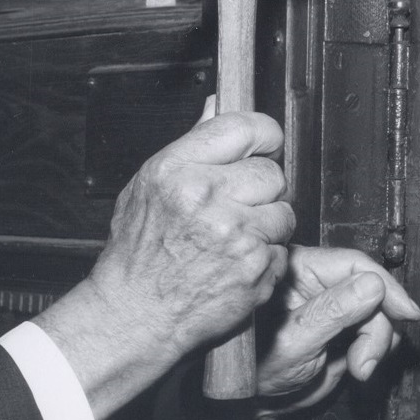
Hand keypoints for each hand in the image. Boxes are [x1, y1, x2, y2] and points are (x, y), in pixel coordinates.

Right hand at [92, 109, 295, 356]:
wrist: (135, 314)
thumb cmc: (138, 254)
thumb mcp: (148, 185)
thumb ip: (191, 144)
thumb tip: (217, 104)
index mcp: (177, 170)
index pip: (244, 127)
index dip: (262, 135)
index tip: (265, 144)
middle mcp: (206, 198)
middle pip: (272, 172)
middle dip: (261, 188)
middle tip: (239, 204)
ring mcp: (235, 235)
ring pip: (284, 212)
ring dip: (267, 225)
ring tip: (234, 237)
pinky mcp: (255, 269)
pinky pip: (282, 250)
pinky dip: (265, 258)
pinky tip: (235, 263)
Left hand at [256, 246, 419, 402]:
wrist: (257, 403)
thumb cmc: (257, 369)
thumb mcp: (295, 340)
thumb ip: (332, 311)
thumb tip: (373, 285)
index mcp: (297, 270)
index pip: (353, 264)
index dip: (385, 286)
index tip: (406, 312)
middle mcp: (317, 282)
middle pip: (372, 289)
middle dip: (378, 326)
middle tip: (365, 360)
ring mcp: (333, 305)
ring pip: (378, 312)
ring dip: (378, 341)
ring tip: (359, 366)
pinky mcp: (344, 327)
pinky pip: (375, 330)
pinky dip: (376, 349)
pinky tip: (360, 365)